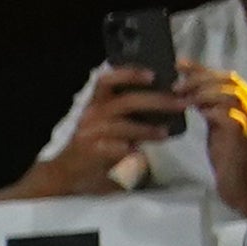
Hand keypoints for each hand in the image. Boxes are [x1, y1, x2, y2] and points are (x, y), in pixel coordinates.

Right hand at [37, 69, 192, 188]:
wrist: (66, 171)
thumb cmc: (92, 144)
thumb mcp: (105, 122)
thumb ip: (127, 113)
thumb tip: (162, 105)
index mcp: (96, 103)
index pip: (108, 80)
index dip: (129, 74)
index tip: (153, 74)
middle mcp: (92, 114)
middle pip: (127, 101)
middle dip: (157, 101)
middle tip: (180, 104)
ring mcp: (91, 133)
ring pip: (124, 126)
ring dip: (148, 129)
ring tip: (165, 133)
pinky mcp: (92, 152)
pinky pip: (116, 149)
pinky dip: (131, 151)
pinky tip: (142, 154)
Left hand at [190, 69, 246, 208]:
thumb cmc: (232, 158)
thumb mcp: (220, 127)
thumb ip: (211, 107)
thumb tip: (187, 89)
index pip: (230, 78)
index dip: (204, 69)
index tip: (180, 65)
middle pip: (229, 82)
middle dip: (199, 79)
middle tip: (176, 85)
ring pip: (228, 95)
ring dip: (201, 93)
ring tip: (181, 97)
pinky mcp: (244, 135)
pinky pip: (226, 114)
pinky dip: (207, 109)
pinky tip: (193, 111)